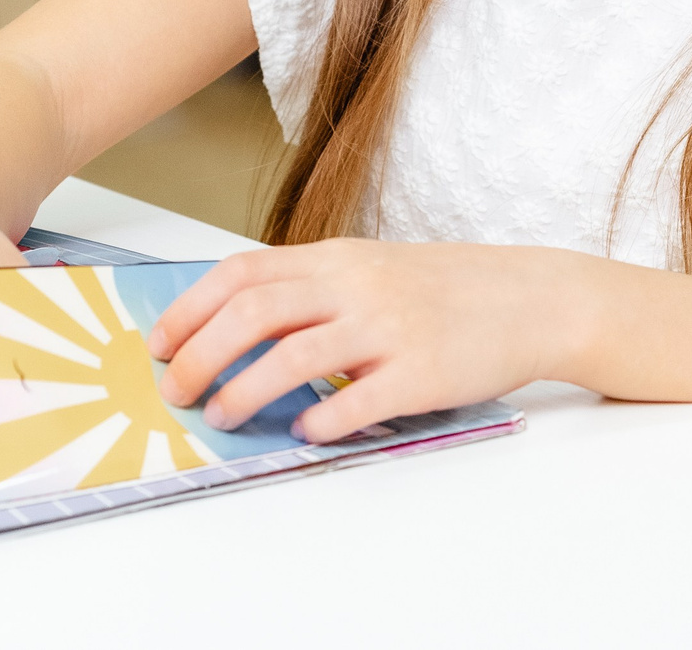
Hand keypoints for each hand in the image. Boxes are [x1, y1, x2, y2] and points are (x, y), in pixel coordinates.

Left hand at [148, 239, 592, 444]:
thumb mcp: (372, 270)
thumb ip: (312, 291)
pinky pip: (356, 402)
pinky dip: (319, 421)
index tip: (158, 343)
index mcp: (338, 258)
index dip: (190, 308)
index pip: (243, 272)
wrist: (533, 298)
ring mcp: (390, 328)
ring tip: (221, 416)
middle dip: (199, 354)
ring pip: (293, 356)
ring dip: (243, 391)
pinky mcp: (422, 372)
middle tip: (176, 390)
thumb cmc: (447, 290)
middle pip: (254, 311)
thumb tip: (234, 331)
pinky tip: (304, 433)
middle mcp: (357, 286)